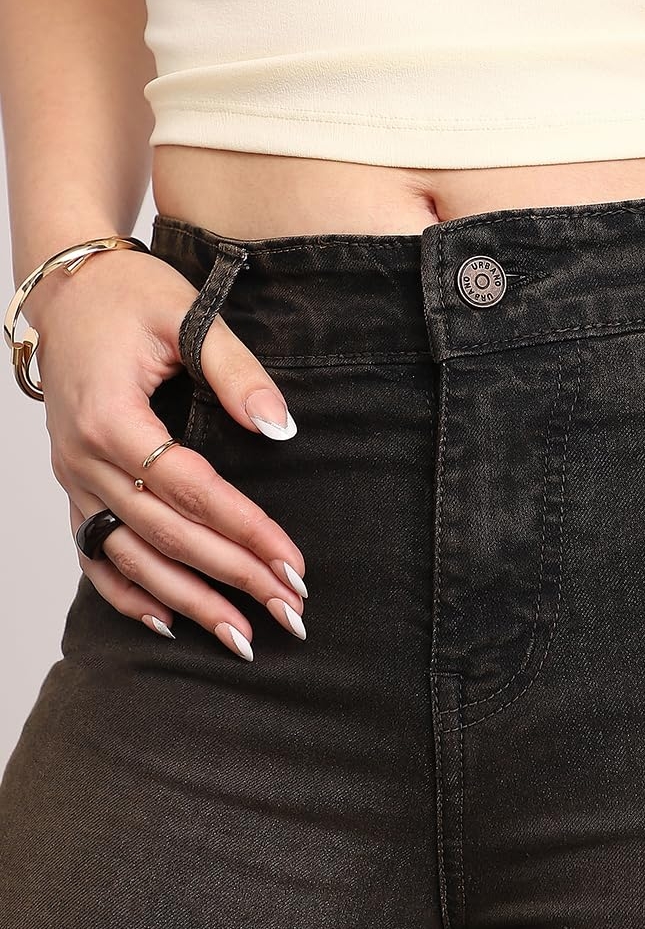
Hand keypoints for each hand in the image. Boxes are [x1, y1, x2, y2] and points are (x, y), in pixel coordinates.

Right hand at [33, 245, 307, 658]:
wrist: (67, 288)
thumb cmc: (129, 296)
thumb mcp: (187, 314)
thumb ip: (236, 371)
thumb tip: (280, 427)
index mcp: (111, 417)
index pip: (191, 490)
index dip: (246, 530)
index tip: (293, 563)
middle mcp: (84, 459)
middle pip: (167, 535)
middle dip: (233, 578)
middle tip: (289, 612)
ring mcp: (74, 480)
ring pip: (132, 557)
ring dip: (189, 602)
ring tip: (242, 640)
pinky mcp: (75, 489)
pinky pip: (94, 555)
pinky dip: (128, 595)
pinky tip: (168, 625)